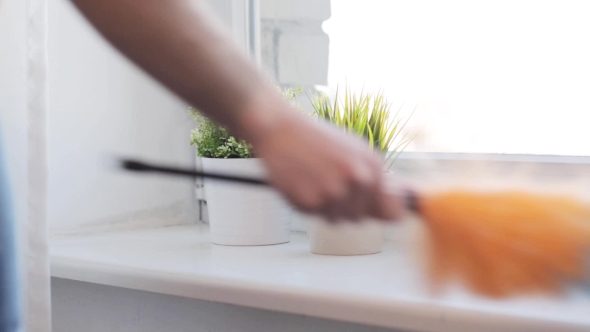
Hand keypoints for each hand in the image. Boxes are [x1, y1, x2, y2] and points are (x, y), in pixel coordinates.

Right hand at [243, 96, 402, 221]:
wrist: (281, 129)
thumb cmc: (317, 139)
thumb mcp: (355, 151)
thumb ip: (376, 179)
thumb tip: (400, 206)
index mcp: (374, 167)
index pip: (391, 212)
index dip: (379, 212)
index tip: (369, 209)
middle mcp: (358, 181)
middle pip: (361, 218)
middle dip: (346, 207)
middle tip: (328, 183)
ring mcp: (334, 192)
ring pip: (337, 220)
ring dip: (326, 208)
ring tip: (314, 181)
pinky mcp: (311, 202)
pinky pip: (315, 217)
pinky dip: (307, 205)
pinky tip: (301, 182)